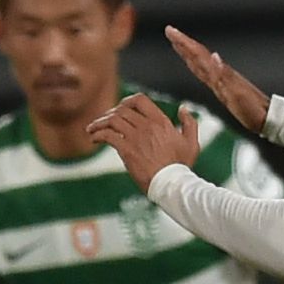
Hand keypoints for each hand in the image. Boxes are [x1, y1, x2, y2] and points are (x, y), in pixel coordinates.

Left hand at [89, 91, 204, 183]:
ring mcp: (136, 137)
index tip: (120, 108)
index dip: (127, 101)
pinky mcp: (127, 151)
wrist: (171, 184)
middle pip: (121, 109)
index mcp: (161, 121)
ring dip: (99, 123)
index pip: (139, 100)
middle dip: (109, 113)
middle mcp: (147, 125)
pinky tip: (93, 140)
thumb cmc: (181, 166)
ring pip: (112, 120)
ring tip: (92, 130)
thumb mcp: (191, 142)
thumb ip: (189, 123)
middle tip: (103, 122)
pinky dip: (98, 135)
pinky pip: (107, 136)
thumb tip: (183, 108)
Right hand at [160, 27, 272, 135]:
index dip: (184, 43)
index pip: (198, 54)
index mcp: (220, 74)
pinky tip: (195, 63)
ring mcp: (221, 80)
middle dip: (182, 43)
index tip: (172, 31)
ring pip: (200, 62)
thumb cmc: (253, 108)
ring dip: (187, 52)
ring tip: (177, 44)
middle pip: (197, 55)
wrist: (266, 117)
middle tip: (170, 31)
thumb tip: (214, 56)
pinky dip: (196, 65)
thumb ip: (225, 75)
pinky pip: (205, 73)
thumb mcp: (238, 93)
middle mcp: (219, 74)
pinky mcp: (223, 88)